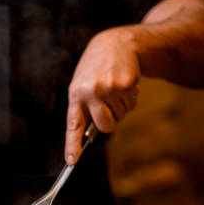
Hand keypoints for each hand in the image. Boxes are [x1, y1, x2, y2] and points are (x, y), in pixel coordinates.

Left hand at [65, 27, 139, 163]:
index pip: (73, 125)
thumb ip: (84, 107)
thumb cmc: (96, 68)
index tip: (72, 161)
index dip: (72, 145)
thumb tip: (89, 134)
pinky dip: (130, 97)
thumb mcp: (82, 83)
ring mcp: (108, 88)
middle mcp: (90, 92)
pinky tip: (124, 82)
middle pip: (106, 127)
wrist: (116, 43)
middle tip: (109, 106)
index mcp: (75, 93)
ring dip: (121, 105)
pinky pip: (131, 105)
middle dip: (110, 122)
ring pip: (121, 115)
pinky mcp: (126, 84)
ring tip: (114, 87)